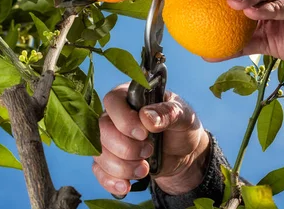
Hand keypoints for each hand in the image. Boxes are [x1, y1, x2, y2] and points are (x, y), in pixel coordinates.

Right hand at [93, 84, 209, 196]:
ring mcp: (108, 139)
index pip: (113, 101)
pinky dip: (112, 181)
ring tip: (145, 169)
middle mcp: (113, 116)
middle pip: (102, 130)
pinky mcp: (108, 161)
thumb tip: (147, 117)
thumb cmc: (181, 128)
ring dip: (122, 167)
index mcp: (130, 97)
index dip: (124, 119)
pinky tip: (126, 186)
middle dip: (126, 147)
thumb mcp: (183, 116)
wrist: (184, 155)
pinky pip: (99, 172)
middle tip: (148, 151)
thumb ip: (168, 113)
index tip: (143, 134)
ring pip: (99, 153)